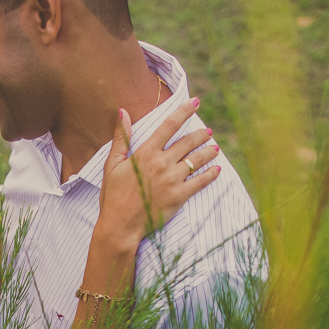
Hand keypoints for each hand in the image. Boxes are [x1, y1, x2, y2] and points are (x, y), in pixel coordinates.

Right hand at [95, 99, 221, 253]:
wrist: (120, 225)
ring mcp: (172, 180)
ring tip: (215, 148)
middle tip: (208, 132)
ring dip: (208, 152)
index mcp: (145, 153)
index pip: (169, 126)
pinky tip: (217, 170)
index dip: (183, 112)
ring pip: (197, 160)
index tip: (195, 103)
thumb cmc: (113, 195)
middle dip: (201, 134)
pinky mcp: (179, 196)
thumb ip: (121, 138)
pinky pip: (200, 182)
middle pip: (187, 142)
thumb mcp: (112, 164)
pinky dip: (211, 174)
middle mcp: (161, 163)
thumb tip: (122, 111)